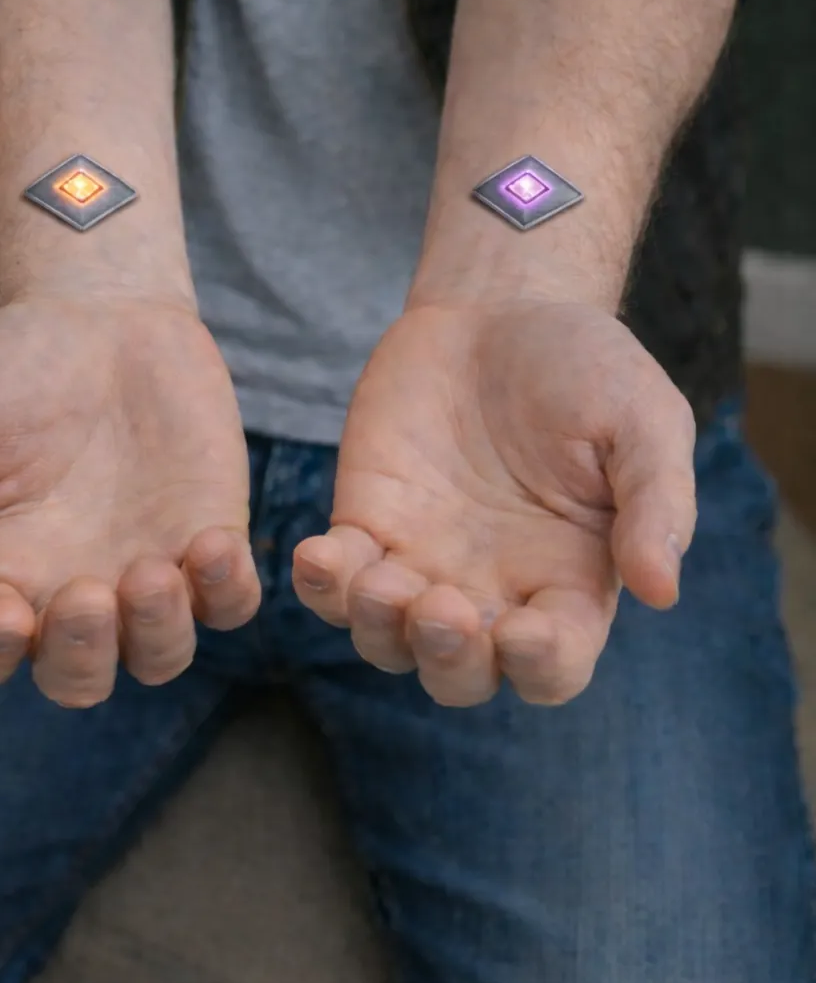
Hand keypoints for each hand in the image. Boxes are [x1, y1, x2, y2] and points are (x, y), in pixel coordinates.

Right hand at [0, 295, 259, 706]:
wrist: (102, 315)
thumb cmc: (7, 369)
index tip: (4, 614)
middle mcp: (72, 590)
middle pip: (79, 677)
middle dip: (83, 656)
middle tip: (88, 595)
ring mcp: (145, 573)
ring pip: (160, 656)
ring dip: (158, 631)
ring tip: (153, 571)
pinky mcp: (209, 540)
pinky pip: (230, 602)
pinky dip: (228, 592)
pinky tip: (213, 544)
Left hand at [292, 300, 695, 707]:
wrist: (501, 307)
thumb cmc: (587, 365)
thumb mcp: (644, 418)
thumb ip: (657, 501)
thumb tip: (661, 591)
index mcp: (569, 582)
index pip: (555, 664)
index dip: (539, 666)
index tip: (523, 630)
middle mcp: (493, 589)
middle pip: (462, 675)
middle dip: (447, 660)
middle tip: (439, 608)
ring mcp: (422, 562)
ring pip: (387, 643)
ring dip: (376, 628)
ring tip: (376, 579)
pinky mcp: (367, 524)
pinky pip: (333, 583)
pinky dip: (320, 584)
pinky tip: (321, 554)